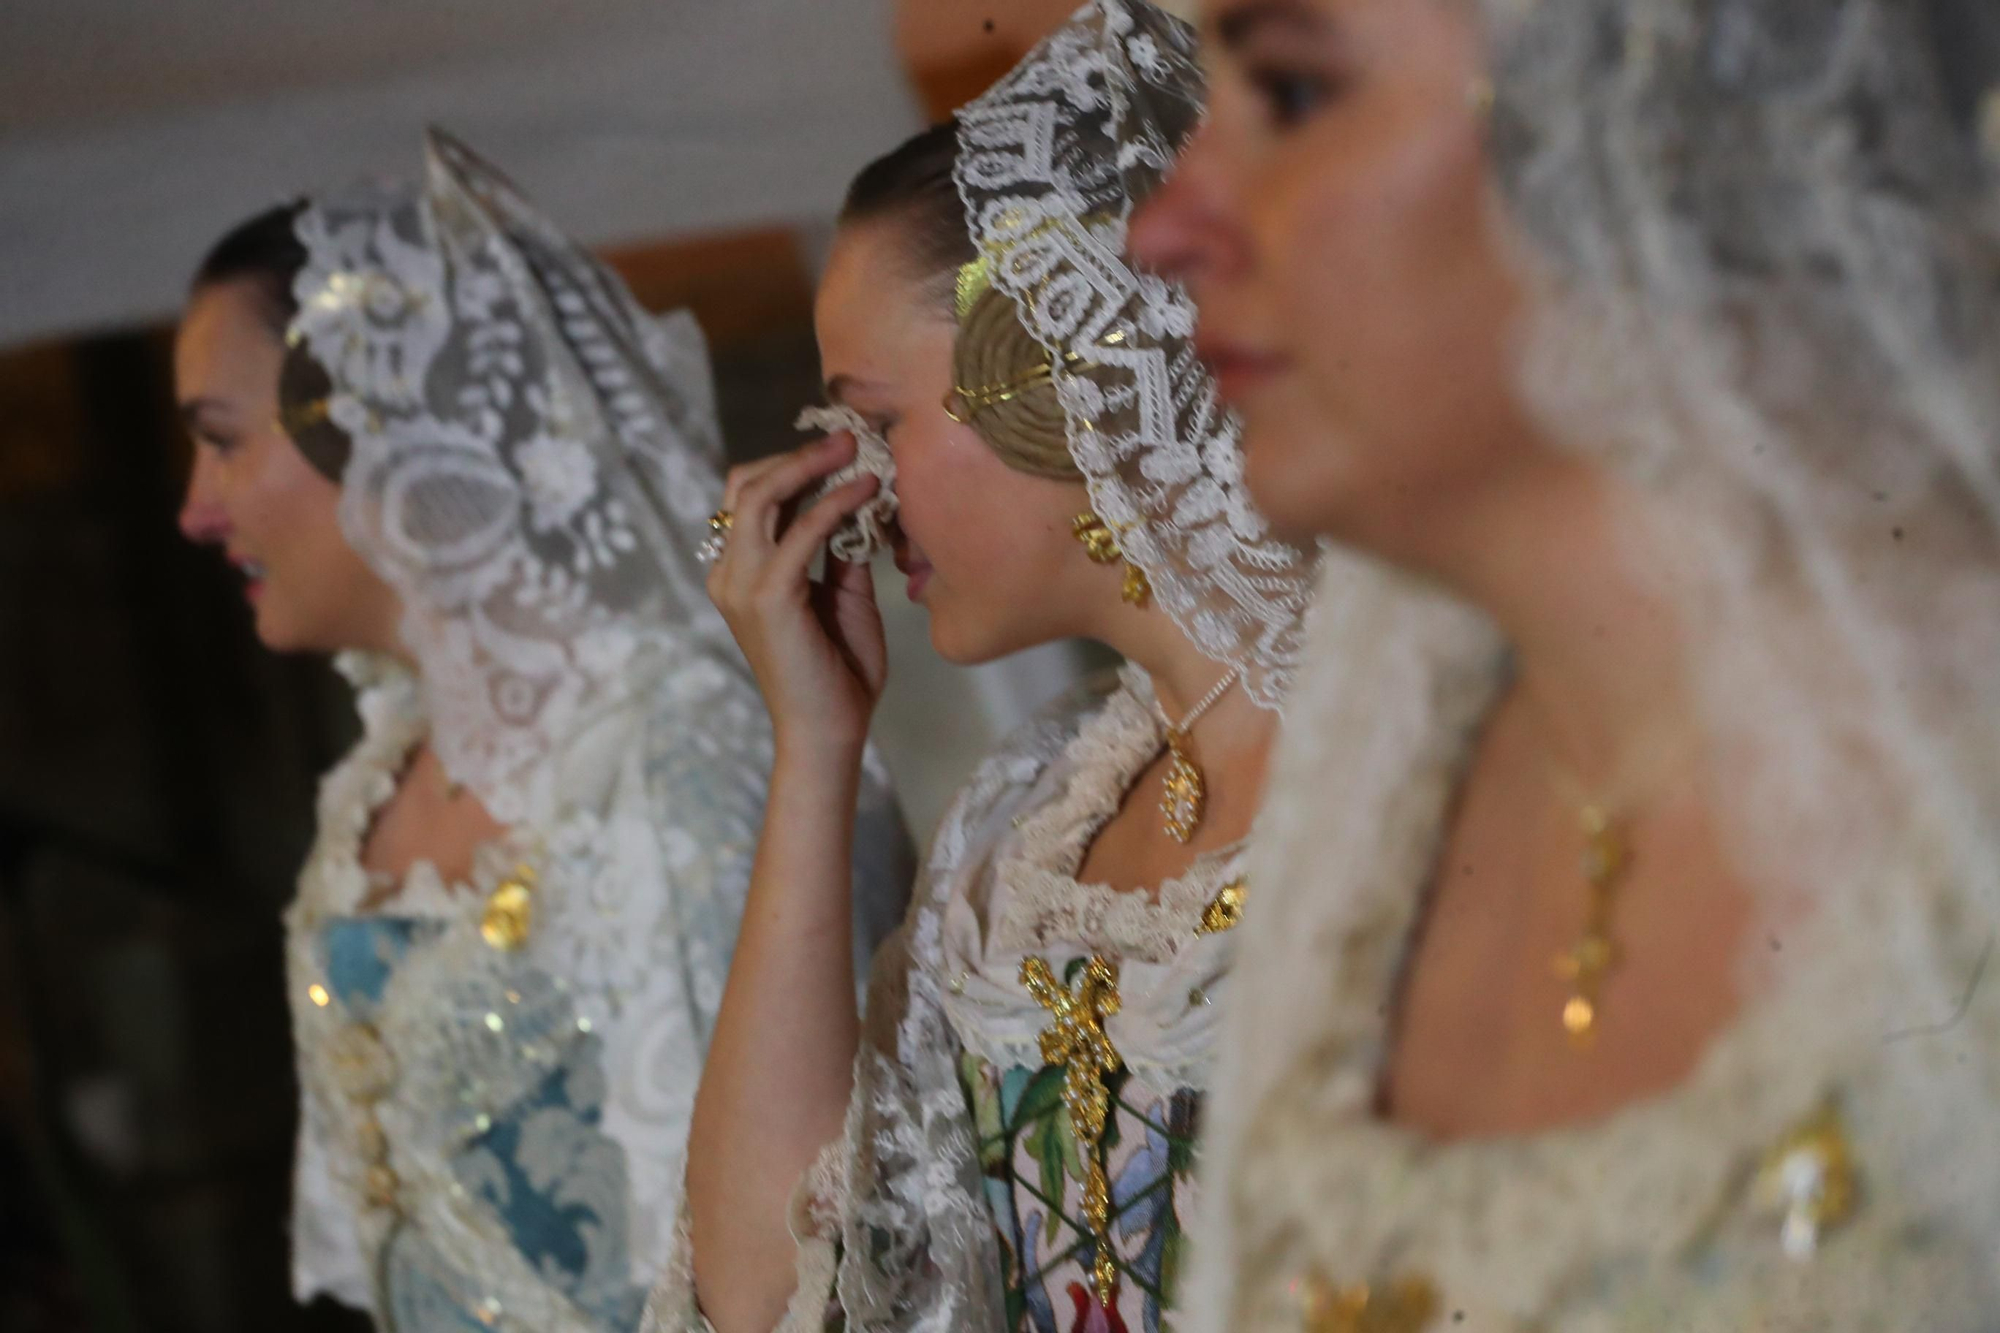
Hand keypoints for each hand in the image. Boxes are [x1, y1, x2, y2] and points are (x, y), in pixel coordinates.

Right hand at [707, 434, 886, 758]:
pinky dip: (833, 504)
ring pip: (760, 497)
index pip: (750, 497)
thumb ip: (840, 551)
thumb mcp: (842, 596)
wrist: (829, 731)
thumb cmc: (838, 671)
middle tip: (848, 437)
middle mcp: (729, 573)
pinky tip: (866, 493)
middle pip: (745, 486)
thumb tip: (859, 505)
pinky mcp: (767, 597)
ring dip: (810, 467)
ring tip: (854, 451)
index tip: (841, 449)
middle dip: (797, 456)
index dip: (791, 466)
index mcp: (739, 572)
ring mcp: (741, 584)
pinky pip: (798, 532)